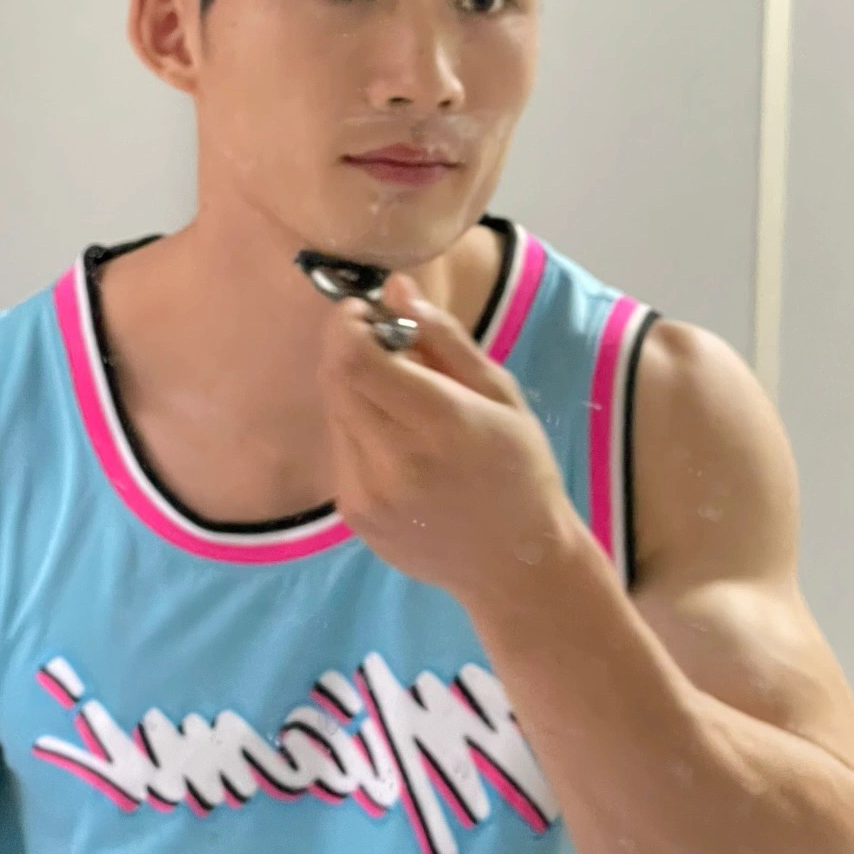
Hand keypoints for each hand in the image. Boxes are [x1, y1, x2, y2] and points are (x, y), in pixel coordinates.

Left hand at [319, 272, 581, 599]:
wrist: (514, 565)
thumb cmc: (520, 470)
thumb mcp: (500, 393)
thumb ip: (444, 339)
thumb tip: (394, 288)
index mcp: (440, 423)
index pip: (357, 358)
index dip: (349, 324)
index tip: (366, 311)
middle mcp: (394, 460)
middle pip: (336, 379)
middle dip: (347, 347)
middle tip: (378, 340)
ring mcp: (367, 493)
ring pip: (333, 412)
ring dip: (351, 387)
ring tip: (395, 392)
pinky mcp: (354, 514)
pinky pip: (339, 449)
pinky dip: (355, 426)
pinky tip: (394, 436)